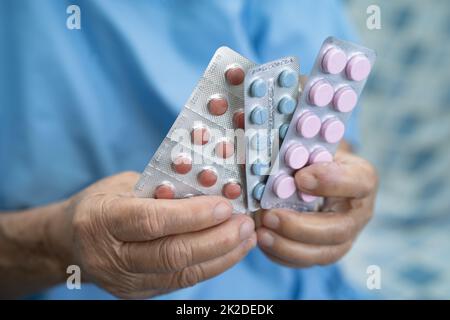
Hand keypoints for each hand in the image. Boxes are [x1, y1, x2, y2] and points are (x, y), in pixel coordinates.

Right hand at [60, 172, 255, 298]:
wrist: (71, 241)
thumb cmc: (102, 204)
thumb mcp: (123, 185)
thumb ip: (162, 189)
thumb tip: (211, 189)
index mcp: (101, 220)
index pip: (153, 221)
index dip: (193, 215)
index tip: (225, 206)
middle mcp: (111, 257)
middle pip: (172, 254)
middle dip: (216, 239)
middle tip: (245, 223)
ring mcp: (125, 282)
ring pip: (182, 273)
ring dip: (222, 255)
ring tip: (246, 237)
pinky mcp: (139, 293)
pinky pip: (182, 281)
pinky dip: (211, 265)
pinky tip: (231, 251)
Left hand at [256, 148, 376, 267]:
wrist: (322, 178)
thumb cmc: (317, 159)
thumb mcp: (315, 147)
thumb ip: (300, 149)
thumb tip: (265, 143)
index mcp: (362, 179)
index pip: (359, 182)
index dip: (332, 181)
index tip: (301, 177)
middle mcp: (359, 213)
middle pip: (339, 229)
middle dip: (301, 226)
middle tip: (270, 215)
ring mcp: (345, 237)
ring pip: (324, 253)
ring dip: (289, 246)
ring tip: (262, 233)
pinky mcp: (326, 251)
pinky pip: (307, 262)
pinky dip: (282, 255)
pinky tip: (263, 242)